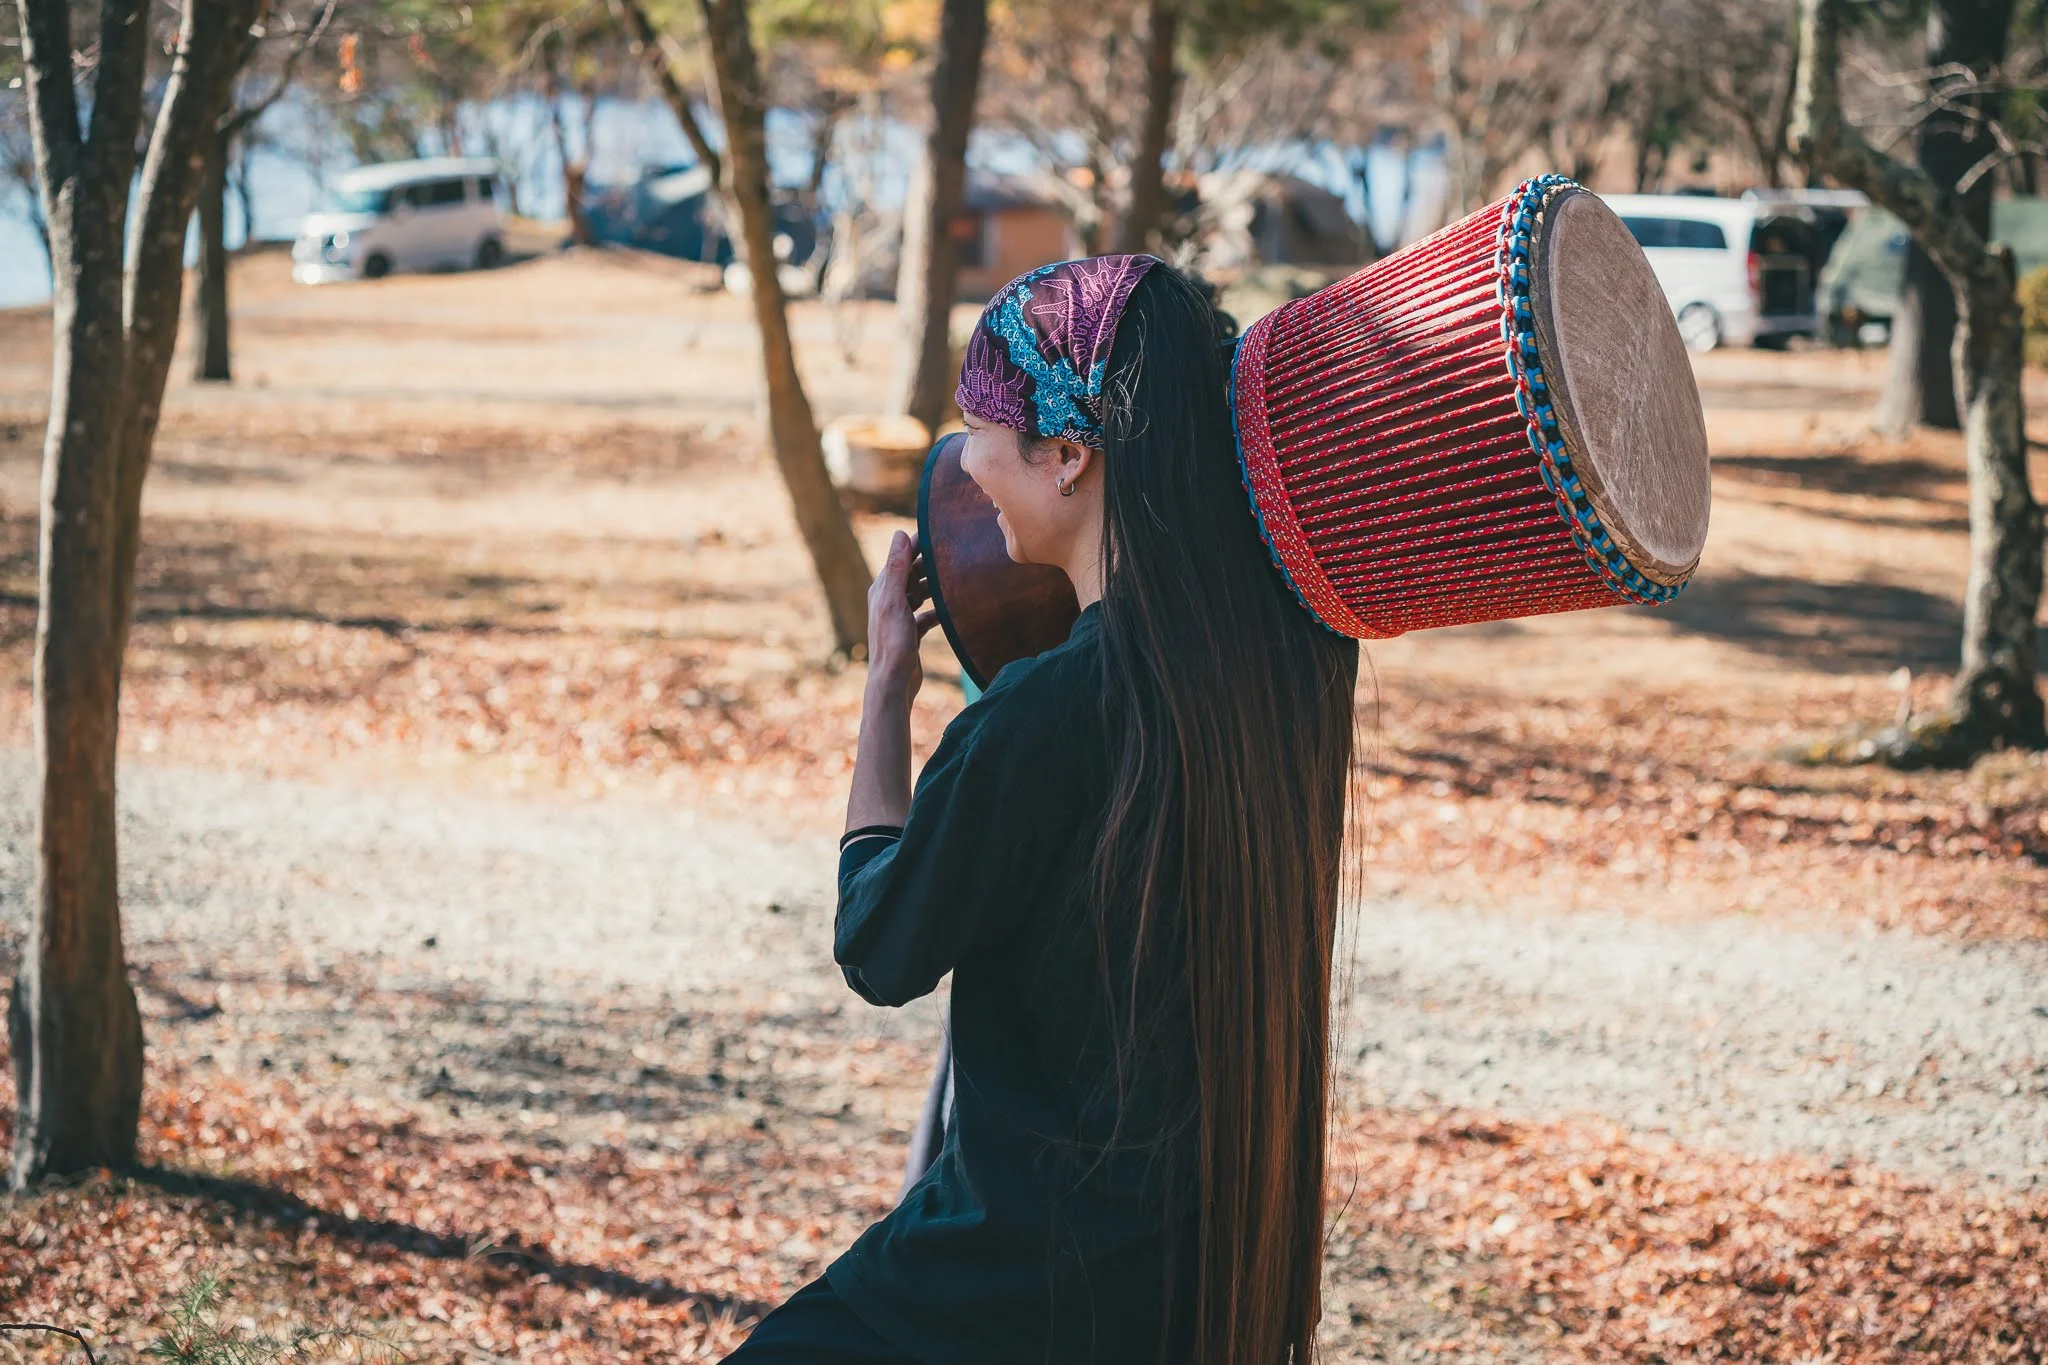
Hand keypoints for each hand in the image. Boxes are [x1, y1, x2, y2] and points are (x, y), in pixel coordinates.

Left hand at [866, 530, 938, 704]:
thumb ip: (896, 568)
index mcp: (882, 589)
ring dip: (935, 586)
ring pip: (919, 593)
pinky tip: (951, 611)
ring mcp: (899, 617)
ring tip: (956, 578)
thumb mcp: (895, 600)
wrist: (893, 681)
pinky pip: (926, 615)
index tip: (939, 532)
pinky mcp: (910, 633)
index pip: (901, 558)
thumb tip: (900, 534)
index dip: (918, 544)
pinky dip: (937, 610)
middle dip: (930, 564)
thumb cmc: (892, 641)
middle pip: (911, 574)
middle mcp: (888, 600)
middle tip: (954, 554)